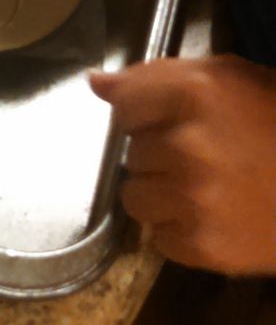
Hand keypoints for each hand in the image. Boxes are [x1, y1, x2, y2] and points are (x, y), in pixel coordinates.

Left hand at [91, 56, 275, 273]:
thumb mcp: (227, 80)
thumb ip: (157, 78)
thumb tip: (96, 83)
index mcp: (196, 95)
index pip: (125, 105)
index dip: (145, 113)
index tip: (171, 120)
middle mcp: (187, 146)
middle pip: (131, 152)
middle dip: (159, 153)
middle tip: (204, 156)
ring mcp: (193, 200)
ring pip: (135, 197)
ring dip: (162, 194)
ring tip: (205, 189)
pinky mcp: (202, 246)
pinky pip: (159, 238)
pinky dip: (182, 232)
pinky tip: (217, 217)